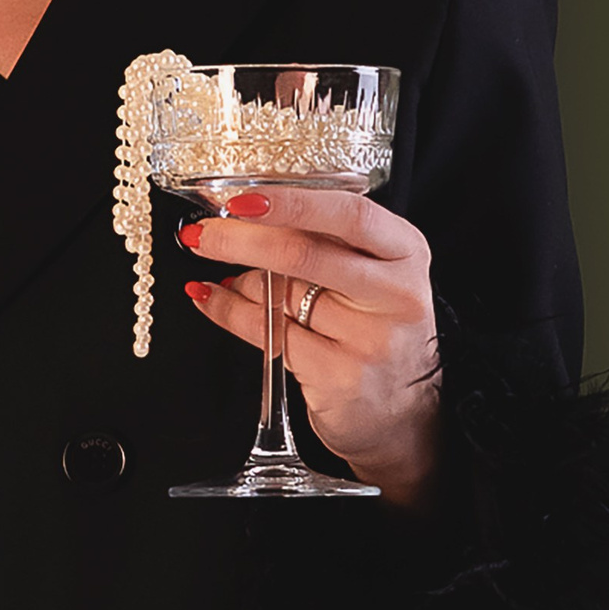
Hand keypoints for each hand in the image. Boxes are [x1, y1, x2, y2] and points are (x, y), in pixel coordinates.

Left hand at [179, 187, 441, 509]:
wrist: (401, 410)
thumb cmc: (375, 327)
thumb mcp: (369, 274)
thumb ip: (323, 243)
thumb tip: (243, 218)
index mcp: (405, 251)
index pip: (350, 214)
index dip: (293, 203)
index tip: (244, 199)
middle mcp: (396, 293)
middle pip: (306, 254)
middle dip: (242, 240)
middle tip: (203, 233)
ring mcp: (370, 340)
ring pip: (280, 297)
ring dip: (241, 284)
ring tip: (226, 277)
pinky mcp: (340, 377)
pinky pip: (268, 335)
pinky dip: (230, 313)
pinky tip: (212, 300)